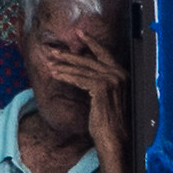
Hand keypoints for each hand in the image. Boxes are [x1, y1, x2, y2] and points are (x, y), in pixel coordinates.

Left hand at [48, 35, 128, 158]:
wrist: (115, 138)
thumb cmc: (110, 122)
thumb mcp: (107, 98)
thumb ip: (100, 83)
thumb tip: (84, 72)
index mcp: (123, 75)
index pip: (105, 54)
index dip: (92, 42)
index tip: (80, 33)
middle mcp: (119, 75)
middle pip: (89, 60)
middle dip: (69, 55)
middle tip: (54, 51)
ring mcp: (111, 80)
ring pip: (82, 69)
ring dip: (63, 66)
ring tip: (50, 64)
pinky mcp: (101, 88)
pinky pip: (79, 79)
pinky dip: (66, 76)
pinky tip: (56, 75)